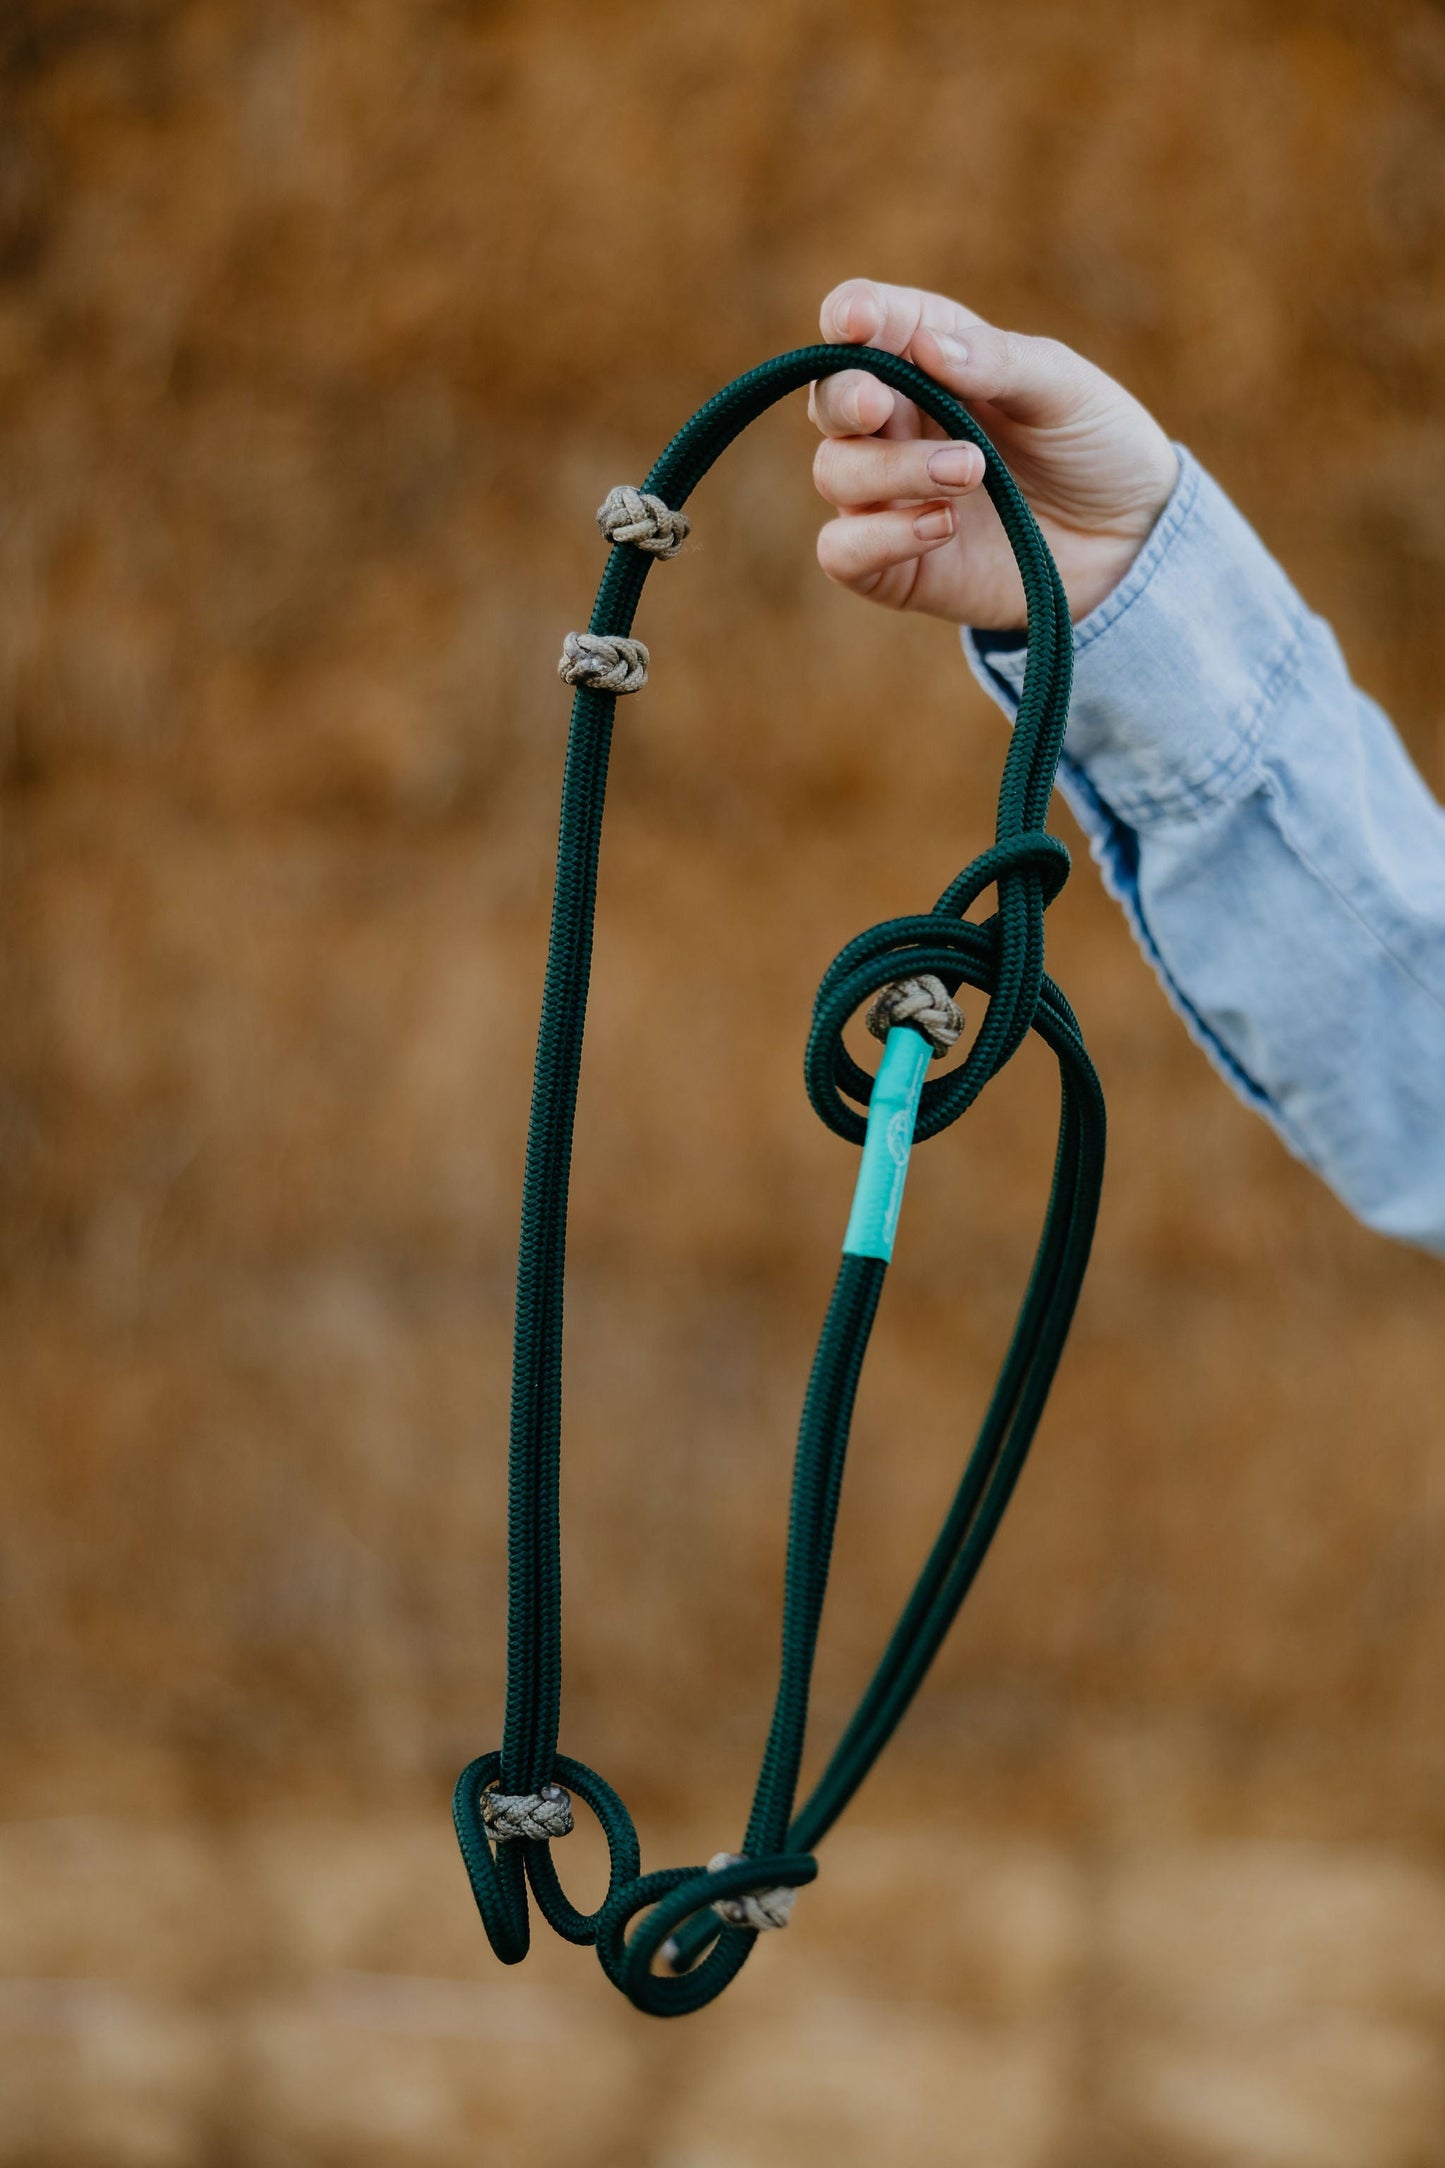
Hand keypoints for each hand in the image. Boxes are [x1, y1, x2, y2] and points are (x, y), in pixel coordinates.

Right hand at [811, 279, 1179, 628]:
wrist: (1129, 541)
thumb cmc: (1095, 446)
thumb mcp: (1065, 388)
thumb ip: (998, 362)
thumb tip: (928, 347)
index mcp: (928, 358)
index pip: (864, 324)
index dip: (849, 316)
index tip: (857, 322)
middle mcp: (896, 423)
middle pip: (830, 400)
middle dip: (845, 398)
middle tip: (880, 405)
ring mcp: (889, 496)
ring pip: (835, 472)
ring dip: (890, 469)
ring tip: (969, 471)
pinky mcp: (895, 564)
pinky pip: (842, 552)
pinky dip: (878, 538)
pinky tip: (943, 525)